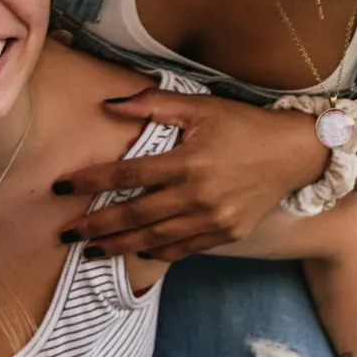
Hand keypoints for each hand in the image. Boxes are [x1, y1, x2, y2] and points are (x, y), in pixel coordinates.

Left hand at [53, 89, 325, 260]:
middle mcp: (198, 195)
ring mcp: (213, 219)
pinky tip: (136, 251)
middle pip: (134, 214)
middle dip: (95, 225)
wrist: (294, 153)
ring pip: (154, 238)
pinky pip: (183, 249)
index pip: (126, 174)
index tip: (61, 187)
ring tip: (91, 250)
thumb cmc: (245, 125)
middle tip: (66, 232)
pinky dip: (156, 252)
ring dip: (118, 246)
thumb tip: (109, 105)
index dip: (90, 181)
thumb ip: (153, 104)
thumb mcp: (202, 106)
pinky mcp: (227, 234)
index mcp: (188, 161)